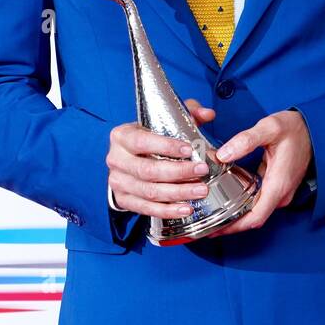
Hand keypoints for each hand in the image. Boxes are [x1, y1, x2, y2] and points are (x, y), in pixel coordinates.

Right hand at [107, 99, 216, 217]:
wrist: (128, 158)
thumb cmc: (148, 138)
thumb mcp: (164, 121)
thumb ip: (187, 114)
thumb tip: (208, 114)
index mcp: (122, 136)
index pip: (142, 141)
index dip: (166, 146)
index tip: (189, 149)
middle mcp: (116, 159)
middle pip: (147, 170)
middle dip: (178, 172)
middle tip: (202, 171)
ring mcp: (118, 182)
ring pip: (149, 192)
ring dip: (177, 193)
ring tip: (200, 190)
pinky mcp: (123, 200)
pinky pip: (147, 209)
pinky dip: (168, 210)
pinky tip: (186, 208)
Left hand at [203, 109, 312, 237]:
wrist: (313, 129)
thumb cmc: (294, 129)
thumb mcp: (269, 128)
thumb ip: (246, 140)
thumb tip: (223, 155)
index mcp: (278, 184)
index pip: (255, 217)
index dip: (234, 227)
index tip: (215, 230)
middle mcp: (280, 193)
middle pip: (253, 218)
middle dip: (230, 223)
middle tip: (206, 223)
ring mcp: (280, 192)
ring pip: (256, 211)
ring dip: (236, 214)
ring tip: (211, 211)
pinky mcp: (278, 187)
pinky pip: (259, 201)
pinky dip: (243, 204)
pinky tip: (227, 196)